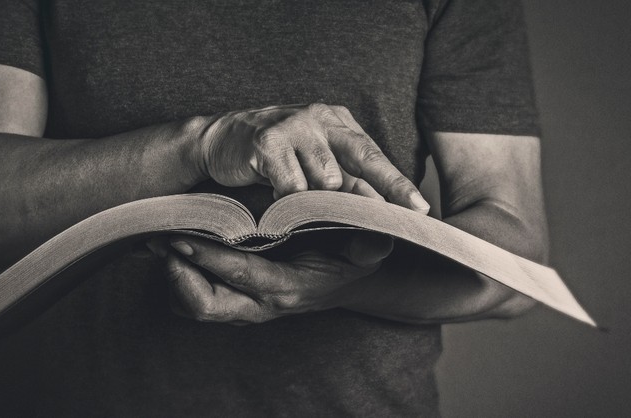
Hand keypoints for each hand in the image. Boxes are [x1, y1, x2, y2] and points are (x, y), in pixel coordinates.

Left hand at [147, 232, 393, 324]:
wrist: (347, 283)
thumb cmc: (350, 259)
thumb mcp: (367, 250)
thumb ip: (369, 245)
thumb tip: (375, 238)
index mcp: (288, 288)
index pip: (241, 274)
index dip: (209, 258)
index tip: (182, 237)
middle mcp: (261, 305)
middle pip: (206, 306)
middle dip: (178, 277)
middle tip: (162, 242)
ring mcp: (246, 308)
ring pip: (195, 307)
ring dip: (174, 277)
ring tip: (160, 242)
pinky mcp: (236, 304)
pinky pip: (196, 302)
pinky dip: (179, 280)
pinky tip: (173, 252)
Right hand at [198, 103, 428, 211]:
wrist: (219, 140)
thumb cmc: (273, 155)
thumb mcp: (314, 162)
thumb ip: (345, 181)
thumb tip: (381, 210)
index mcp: (337, 121)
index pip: (374, 154)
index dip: (398, 182)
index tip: (420, 208)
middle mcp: (320, 117)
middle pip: (362, 157)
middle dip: (388, 187)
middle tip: (404, 214)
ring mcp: (294, 126)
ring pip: (325, 178)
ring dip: (316, 199)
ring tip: (298, 198)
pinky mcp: (268, 141)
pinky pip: (292, 185)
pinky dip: (287, 199)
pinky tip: (275, 195)